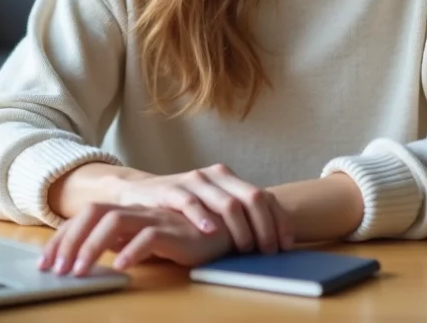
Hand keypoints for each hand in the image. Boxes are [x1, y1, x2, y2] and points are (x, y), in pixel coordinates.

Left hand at [38, 203, 232, 274]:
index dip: (62, 238)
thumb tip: (93, 252)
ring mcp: (154, 218)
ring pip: (114, 221)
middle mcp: (136, 211)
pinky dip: (132, 251)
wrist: (223, 229)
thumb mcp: (144, 240)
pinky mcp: (174, 230)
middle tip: (55, 270)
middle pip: (93, 213)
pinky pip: (148, 236)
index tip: (45, 263)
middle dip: (69, 240)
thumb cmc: (183, 238)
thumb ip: (121, 241)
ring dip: (91, 246)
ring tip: (79, 271)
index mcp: (127, 212)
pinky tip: (121, 268)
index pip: (85, 218)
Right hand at [113, 163, 292, 255]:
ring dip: (241, 228)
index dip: (278, 220)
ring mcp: (194, 181)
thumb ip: (238, 215)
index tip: (286, 244)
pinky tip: (211, 232)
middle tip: (268, 251)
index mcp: (230, 178)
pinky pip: (190, 203)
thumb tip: (272, 241)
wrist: (141, 193)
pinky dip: (203, 218)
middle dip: (265, 226)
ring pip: (227, 202)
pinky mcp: (171, 190)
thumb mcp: (213, 206)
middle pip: (252, 197)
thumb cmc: (184, 205)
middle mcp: (216, 175)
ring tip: (246, 248)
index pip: (264, 196)